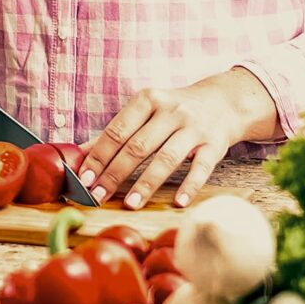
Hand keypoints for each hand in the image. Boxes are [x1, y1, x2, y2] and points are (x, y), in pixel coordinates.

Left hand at [76, 68, 281, 209]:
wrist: (224, 101)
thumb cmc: (175, 109)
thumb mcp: (146, 109)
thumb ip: (117, 131)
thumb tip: (80, 153)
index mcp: (148, 99)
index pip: (118, 130)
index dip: (99, 155)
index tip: (85, 178)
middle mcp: (171, 111)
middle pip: (138, 146)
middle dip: (115, 173)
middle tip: (98, 196)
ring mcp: (194, 128)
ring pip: (167, 158)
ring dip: (146, 183)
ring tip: (129, 204)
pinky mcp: (214, 145)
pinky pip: (201, 168)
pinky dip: (189, 186)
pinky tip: (177, 202)